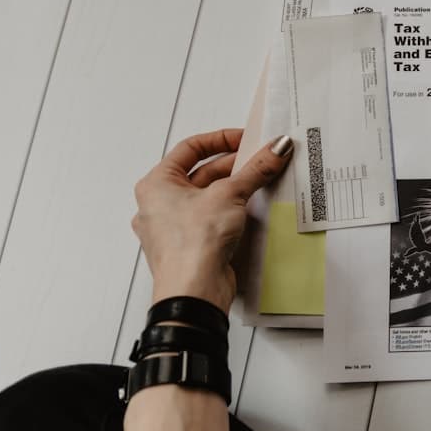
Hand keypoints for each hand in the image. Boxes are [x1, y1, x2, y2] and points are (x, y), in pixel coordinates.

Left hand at [131, 129, 292, 312]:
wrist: (193, 292)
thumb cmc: (191, 246)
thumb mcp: (230, 195)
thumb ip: (255, 169)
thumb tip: (275, 149)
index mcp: (156, 184)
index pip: (190, 148)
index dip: (221, 139)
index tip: (246, 139)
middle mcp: (160, 204)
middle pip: (202, 173)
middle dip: (234, 166)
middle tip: (262, 160)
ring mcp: (174, 227)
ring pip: (208, 197)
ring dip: (235, 188)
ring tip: (261, 181)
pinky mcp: (192, 246)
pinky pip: (213, 219)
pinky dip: (232, 210)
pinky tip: (250, 209)